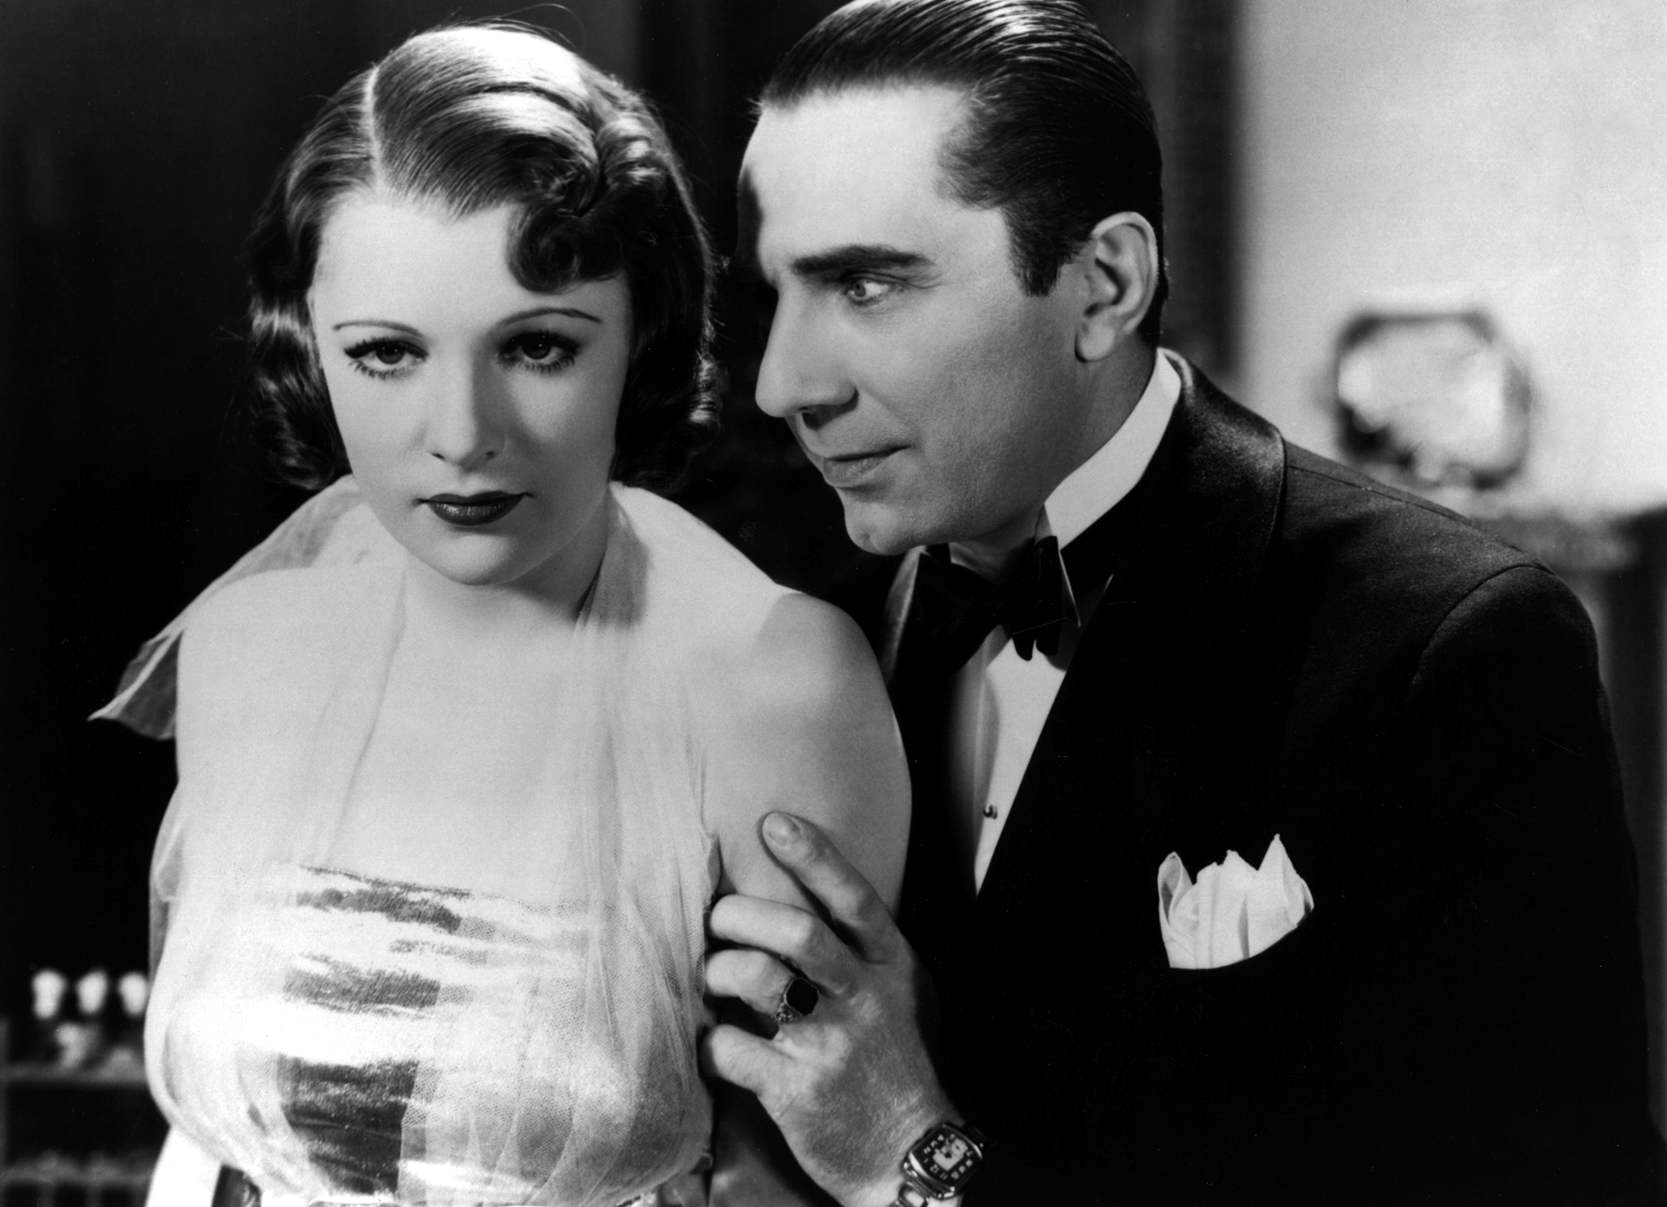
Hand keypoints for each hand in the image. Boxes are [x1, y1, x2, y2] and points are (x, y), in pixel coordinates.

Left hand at [703, 812, 958, 1206]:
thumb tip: (811, 897)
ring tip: (711, 977)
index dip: (813, 855)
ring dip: (718, 969)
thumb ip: (868, 952)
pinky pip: (730, 1046)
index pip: (853, 898)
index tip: (773, 824)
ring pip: (758, 979)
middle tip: (717, 917)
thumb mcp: (907, 997)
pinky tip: (712, 1040)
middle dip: (742, 914)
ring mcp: (830, 1044)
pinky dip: (709, 1039)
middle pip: (796, 931)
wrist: (909, 1154)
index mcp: (893, 967)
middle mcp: (864, 998)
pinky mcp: (795, 1090)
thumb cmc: (901, 1066)